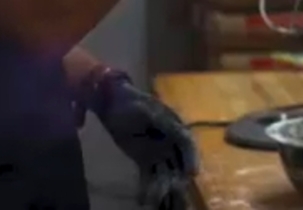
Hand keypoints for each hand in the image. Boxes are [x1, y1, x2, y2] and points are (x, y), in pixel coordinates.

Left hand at [90, 72, 198, 209]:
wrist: (110, 103)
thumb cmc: (130, 103)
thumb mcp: (148, 110)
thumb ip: (163, 122)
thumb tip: (182, 133)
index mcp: (175, 127)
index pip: (187, 144)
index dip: (192, 158)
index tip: (192, 173)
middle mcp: (170, 143)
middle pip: (178, 164)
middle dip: (178, 180)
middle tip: (174, 192)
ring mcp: (158, 154)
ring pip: (165, 174)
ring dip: (163, 189)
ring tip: (156, 202)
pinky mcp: (144, 161)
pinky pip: (149, 177)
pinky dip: (147, 189)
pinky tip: (143, 200)